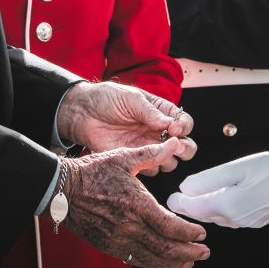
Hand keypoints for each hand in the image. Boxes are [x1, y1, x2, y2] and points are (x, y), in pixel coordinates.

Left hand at [57, 82, 195, 174]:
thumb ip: (151, 112)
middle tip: (176, 146)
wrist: (82, 112)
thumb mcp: (131, 98)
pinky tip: (142, 159)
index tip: (175, 128)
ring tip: (159, 153)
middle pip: (184, 145)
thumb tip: (170, 124)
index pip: (184, 122)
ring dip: (170, 159)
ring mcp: (146, 146)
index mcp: (160, 112)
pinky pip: (150, 169)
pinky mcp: (133, 159)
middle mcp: (157, 131)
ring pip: (170, 161)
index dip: (184, 126)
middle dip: (185, 147)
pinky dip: (151, 167)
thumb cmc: (107, 99)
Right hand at [60, 139, 209, 267]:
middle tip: (204, 253)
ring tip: (189, 261)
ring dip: (173, 261)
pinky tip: (162, 260)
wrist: (61, 190)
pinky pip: (135, 259)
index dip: (189, 233)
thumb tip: (175, 143)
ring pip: (152, 257)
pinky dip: (153, 262)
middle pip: (165, 247)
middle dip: (188, 252)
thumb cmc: (92, 171)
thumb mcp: (124, 157)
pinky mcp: (108, 246)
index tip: (202, 234)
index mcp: (136, 204)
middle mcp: (129, 226)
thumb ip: (152, 153)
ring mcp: (117, 239)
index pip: (170, 226)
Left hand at [167, 151, 268, 228]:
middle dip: (189, 208)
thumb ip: (208, 179)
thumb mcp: (234, 168)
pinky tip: (217, 203)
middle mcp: (235, 218)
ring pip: (216, 218)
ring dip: (203, 211)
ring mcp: (245, 222)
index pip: (195, 208)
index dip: (180, 204)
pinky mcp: (254, 221)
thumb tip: (185, 187)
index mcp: (228, 205)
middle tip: (177, 201)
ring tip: (192, 202)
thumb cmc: (268, 169)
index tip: (171, 199)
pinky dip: (218, 212)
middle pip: (204, 215)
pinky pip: (229, 218)